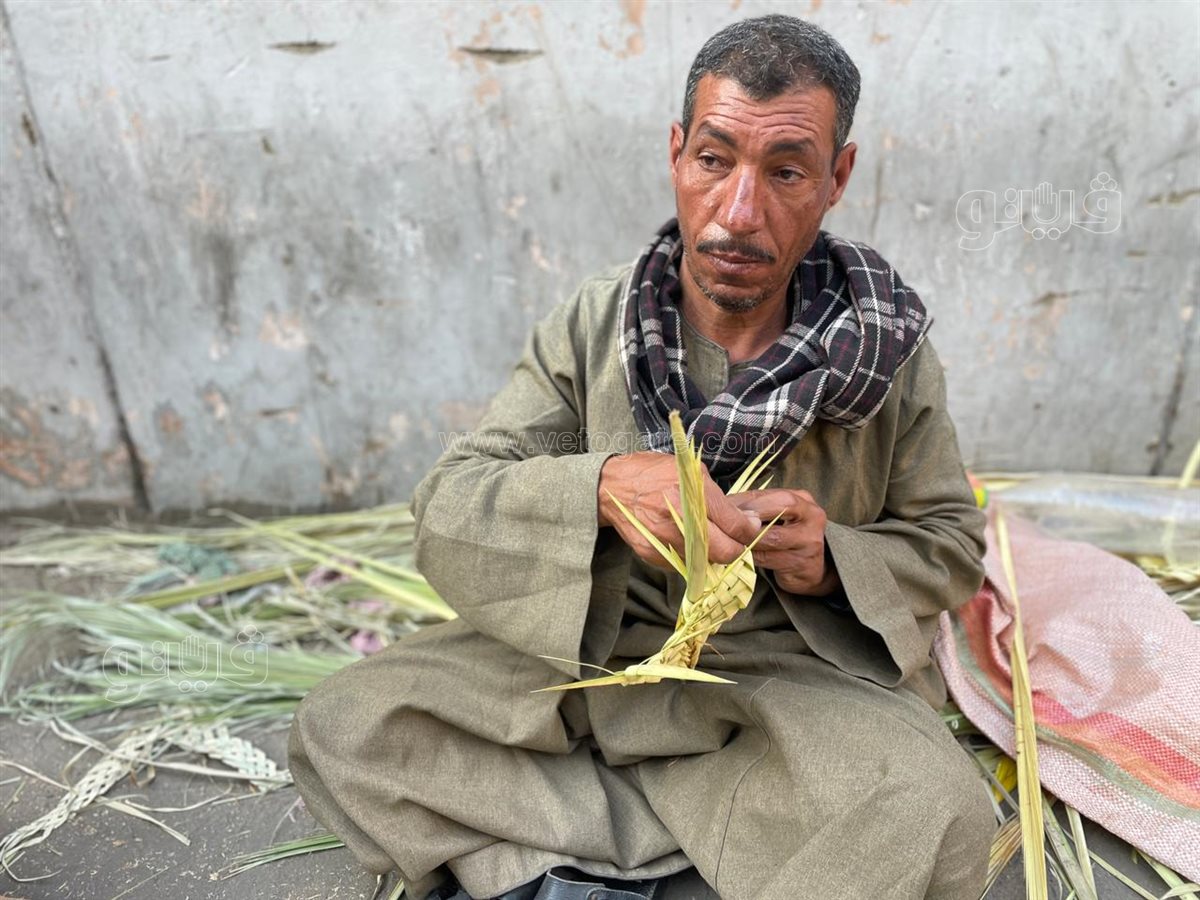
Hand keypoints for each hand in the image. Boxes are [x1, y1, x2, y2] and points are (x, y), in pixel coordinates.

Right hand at [598, 452, 760, 569]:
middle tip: (735, 541)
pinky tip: (685, 540)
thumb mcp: (689, 470)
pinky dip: (690, 556)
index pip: (734, 525)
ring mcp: (665, 539)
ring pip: (706, 561)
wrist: (612, 487)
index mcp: (692, 492)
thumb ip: (716, 496)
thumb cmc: (652, 473)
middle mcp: (679, 518)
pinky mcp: (654, 554)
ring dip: (712, 553)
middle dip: (736, 549)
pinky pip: (684, 564)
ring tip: (708, 538)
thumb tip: (744, 518)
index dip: (748, 530)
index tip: (750, 528)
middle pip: (724, 551)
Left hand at [730, 489, 840, 595]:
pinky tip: (737, 553)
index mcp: (804, 500)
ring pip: (772, 536)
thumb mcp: (778, 517)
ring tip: (729, 537)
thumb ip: (757, 507)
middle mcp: (812, 516)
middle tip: (726, 520)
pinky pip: (769, 558)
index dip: (745, 499)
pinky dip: (750, 555)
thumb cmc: (787, 538)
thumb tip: (724, 503)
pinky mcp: (801, 563)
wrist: (811, 570)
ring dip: (747, 537)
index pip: (772, 494)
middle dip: (750, 513)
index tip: (722, 505)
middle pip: (780, 507)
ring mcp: (810, 541)